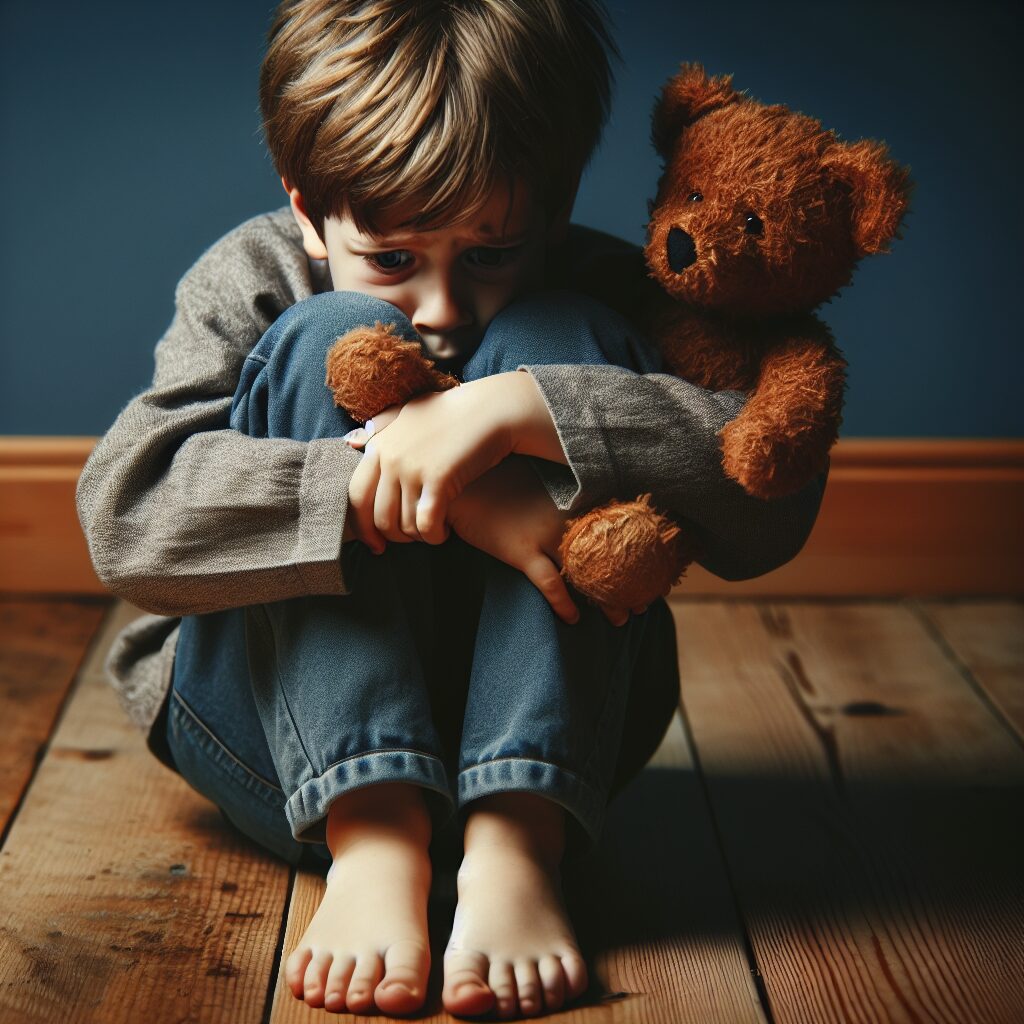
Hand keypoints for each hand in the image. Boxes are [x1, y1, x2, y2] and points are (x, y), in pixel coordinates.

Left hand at [345, 383, 512, 545]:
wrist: (492, 409)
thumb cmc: (455, 412)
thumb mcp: (410, 412)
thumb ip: (380, 426)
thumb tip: (351, 441)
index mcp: (380, 445)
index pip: (356, 495)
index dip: (363, 526)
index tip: (375, 543)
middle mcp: (391, 458)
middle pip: (379, 516)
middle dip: (393, 538)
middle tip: (410, 543)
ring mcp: (413, 469)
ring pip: (404, 525)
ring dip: (419, 537)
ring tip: (433, 532)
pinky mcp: (439, 480)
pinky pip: (426, 524)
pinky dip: (434, 536)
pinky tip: (444, 533)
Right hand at [447, 456, 647, 627]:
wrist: (460, 484)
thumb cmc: (498, 483)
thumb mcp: (539, 486)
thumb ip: (564, 499)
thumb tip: (585, 518)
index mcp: (574, 498)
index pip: (616, 528)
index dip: (636, 553)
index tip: (651, 570)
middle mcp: (565, 516)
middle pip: (608, 555)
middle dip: (629, 582)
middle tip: (642, 604)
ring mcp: (543, 533)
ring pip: (586, 573)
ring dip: (606, 599)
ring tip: (621, 619)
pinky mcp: (519, 550)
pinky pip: (549, 584)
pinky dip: (563, 603)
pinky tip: (572, 618)